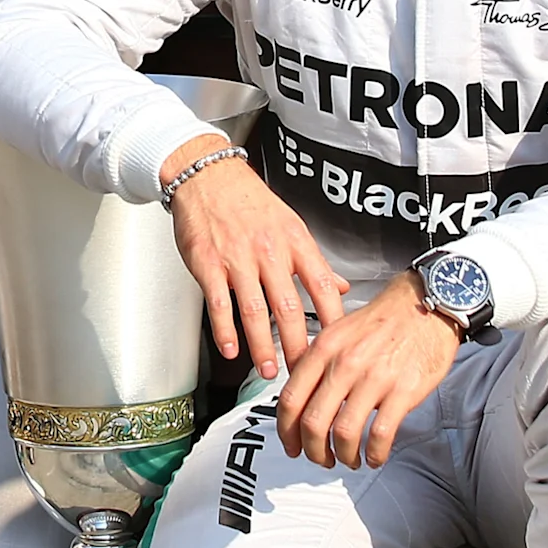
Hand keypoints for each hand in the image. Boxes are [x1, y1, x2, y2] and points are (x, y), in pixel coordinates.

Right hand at [164, 147, 345, 370]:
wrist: (208, 176)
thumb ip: (314, 261)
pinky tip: (231, 349)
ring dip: (262, 346)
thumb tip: (340, 287)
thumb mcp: (291, 225)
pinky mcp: (209, 263)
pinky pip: (219, 303)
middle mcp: (269, 250)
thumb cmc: (249, 201)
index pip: (322, 286)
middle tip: (303, 371)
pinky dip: (225, 330)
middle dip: (297, 346)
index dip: (333, 319)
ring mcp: (237, 258)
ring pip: (254, 311)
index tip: (337, 346)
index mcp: (294, 242)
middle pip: (289, 307)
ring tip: (268, 370)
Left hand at [272, 277, 455, 469]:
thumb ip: (316, 363)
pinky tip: (376, 456)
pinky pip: (381, 434)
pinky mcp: (403, 391)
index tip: (291, 445)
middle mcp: (344, 364)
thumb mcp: (337, 332)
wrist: (424, 306)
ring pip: (344, 433)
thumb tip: (299, 398)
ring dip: (344, 456)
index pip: (290, 399)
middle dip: (313, 451)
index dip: (286, 432)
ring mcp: (374, 378)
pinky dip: (375, 454)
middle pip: (313, 422)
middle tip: (320, 459)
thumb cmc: (382, 322)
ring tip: (350, 459)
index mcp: (323, 349)